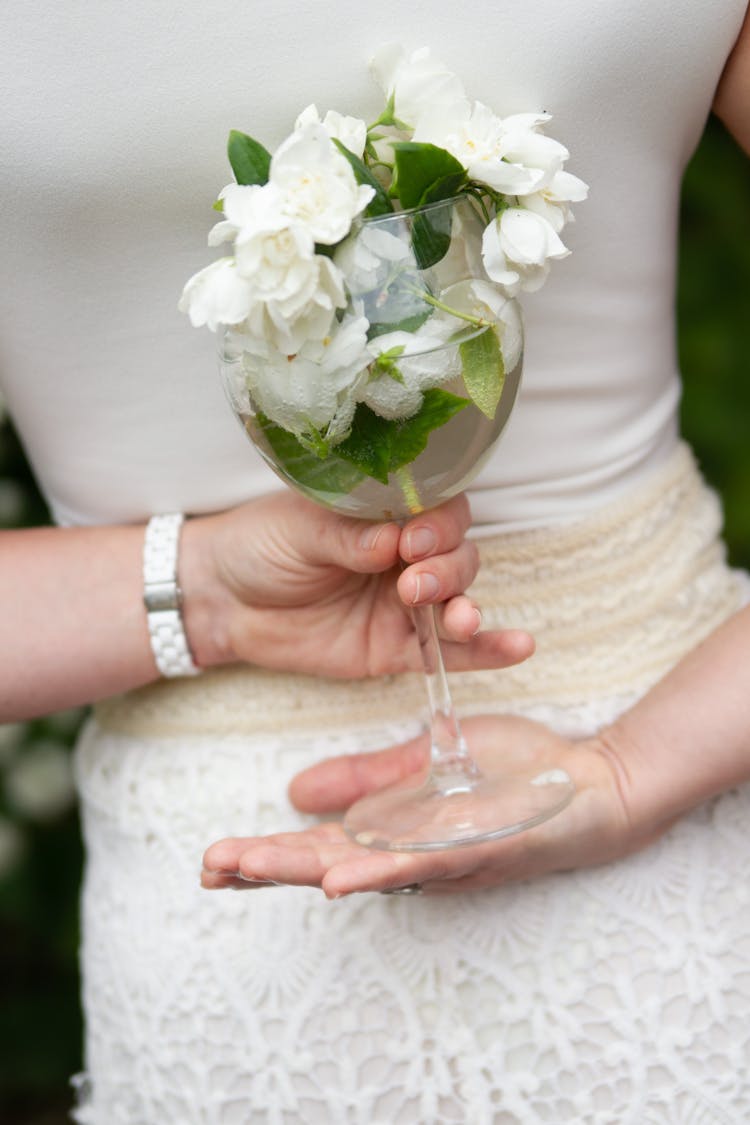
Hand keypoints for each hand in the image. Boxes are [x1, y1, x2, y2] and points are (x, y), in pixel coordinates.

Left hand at [181, 491, 533, 677]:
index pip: (438, 507)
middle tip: (413, 581)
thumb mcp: (298, 528)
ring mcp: (405, 602)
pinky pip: (448, 652)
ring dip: (465, 606)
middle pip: (456, 553)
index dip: (438, 522)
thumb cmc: (260, 545)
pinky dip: (486, 651)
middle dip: (446, 567)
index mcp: (387, 511)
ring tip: (457, 619)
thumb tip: (391, 541)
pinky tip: (519, 648)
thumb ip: (347, 534)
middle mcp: (406, 554)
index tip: (412, 538)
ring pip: (458, 598)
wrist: (224, 600)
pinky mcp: (396, 648)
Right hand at [201, 714, 670, 895]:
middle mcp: (409, 854)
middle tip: (210, 870)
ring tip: (246, 871)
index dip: (266, 853)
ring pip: (361, 872)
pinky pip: (424, 866)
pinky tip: (339, 879)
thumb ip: (367, 778)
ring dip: (302, 874)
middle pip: (326, 866)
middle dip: (266, 868)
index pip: (317, 846)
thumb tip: (298, 789)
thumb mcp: (424, 763)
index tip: (212, 859)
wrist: (589, 782)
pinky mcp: (477, 852)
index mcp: (393, 832)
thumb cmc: (513, 776)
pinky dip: (379, 873)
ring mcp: (442, 858)